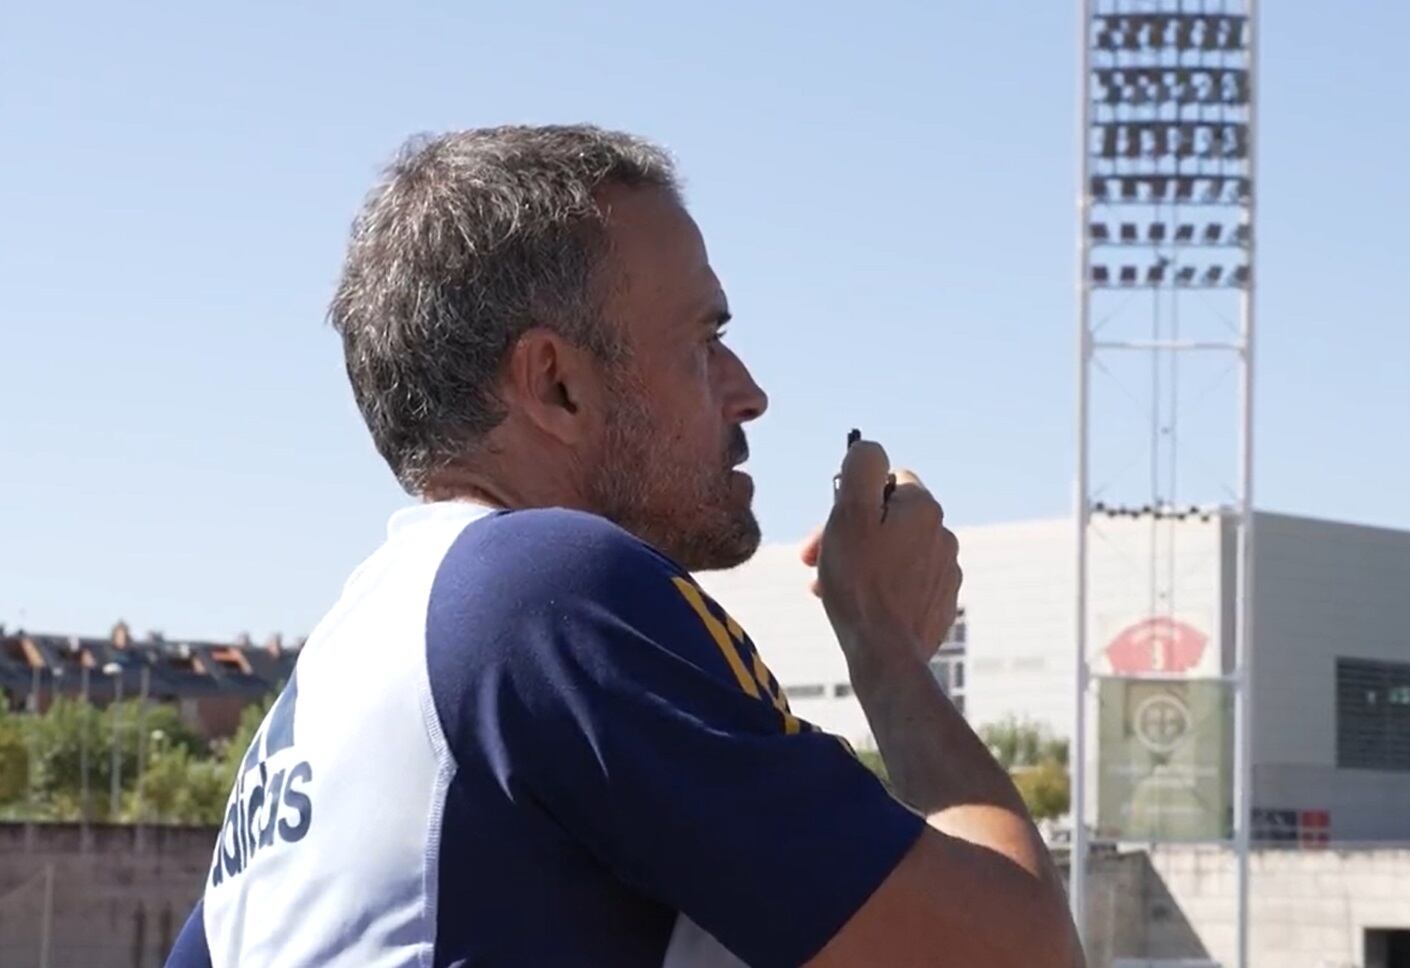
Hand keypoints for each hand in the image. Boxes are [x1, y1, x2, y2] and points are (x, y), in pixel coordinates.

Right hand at [803, 439, 960, 667]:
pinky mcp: (941, 603)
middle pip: (888, 518)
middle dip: (850, 533)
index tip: (829, 526)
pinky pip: (904, 582)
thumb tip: (868, 448)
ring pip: (893, 551)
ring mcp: (945, 572)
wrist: (886, 654)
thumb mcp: (849, 514)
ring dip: (861, 561)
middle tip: (815, 560)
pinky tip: (860, 605)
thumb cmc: (860, 583)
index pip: (886, 479)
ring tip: (830, 587)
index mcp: (924, 508)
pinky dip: (880, 587)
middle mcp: (943, 534)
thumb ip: (860, 469)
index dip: (850, 497)